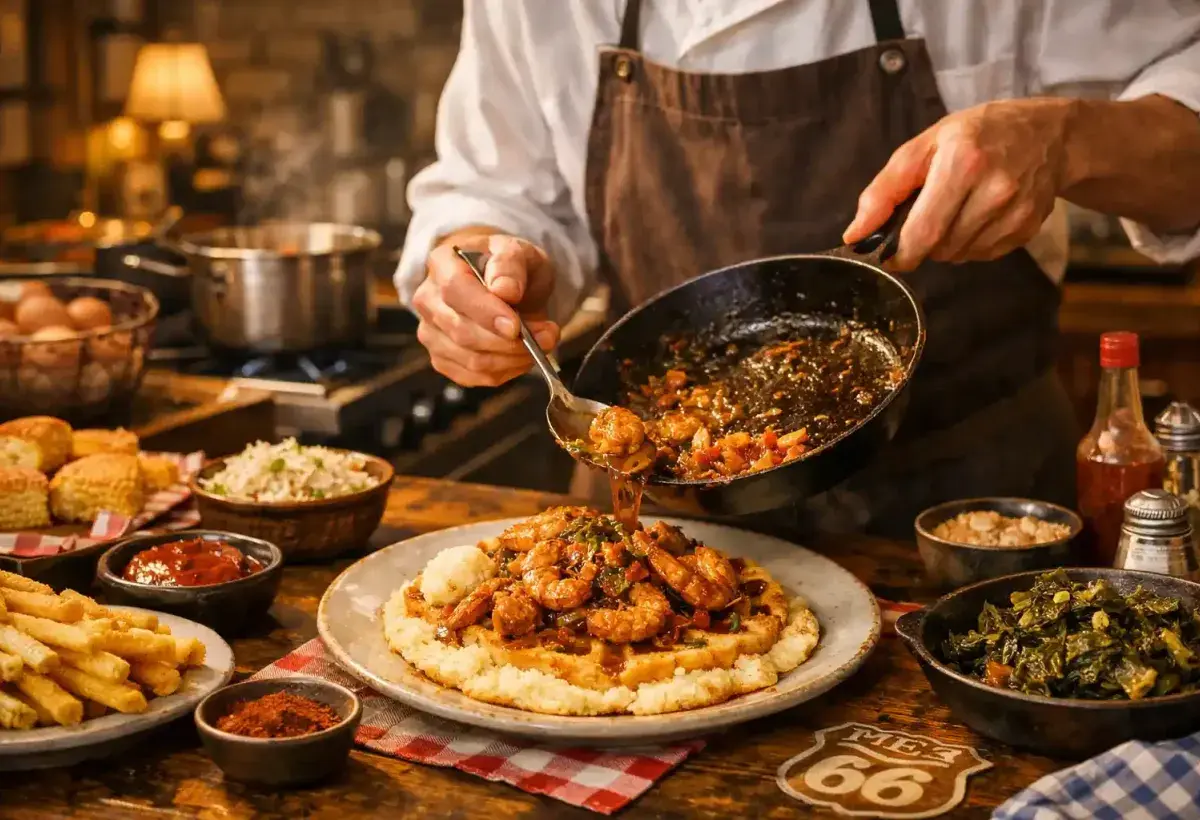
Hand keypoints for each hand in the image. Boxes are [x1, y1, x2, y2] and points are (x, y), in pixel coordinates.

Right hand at [411, 232, 559, 386]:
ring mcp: (431, 333)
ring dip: (514, 358)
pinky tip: (522, 356)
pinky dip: (506, 371)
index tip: (516, 326)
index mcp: (442, 263)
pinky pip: (475, 377)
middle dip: (510, 342)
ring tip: (542, 344)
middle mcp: (428, 300)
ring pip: (471, 360)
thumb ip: (511, 264)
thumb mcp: (519, 251)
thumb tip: (505, 291)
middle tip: (548, 335)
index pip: (455, 290)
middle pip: (462, 332)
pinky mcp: (442, 359)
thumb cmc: (509, 267)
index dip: (485, 312)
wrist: (504, 286)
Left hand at [843, 99, 1071, 270]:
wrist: (1050, 135)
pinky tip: (978, 215)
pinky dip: (969, 244)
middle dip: (920, 243)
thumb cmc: (978, 134)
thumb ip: (884, 190)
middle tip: (925, 215)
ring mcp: (1015, 212)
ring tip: (955, 209)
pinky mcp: (1027, 229)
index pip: (922, 232)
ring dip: (945, 244)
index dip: (898, 252)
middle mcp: (995, 190)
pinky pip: (981, 255)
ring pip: (958, 256)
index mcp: (963, 163)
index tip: (887, 252)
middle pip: (938, 248)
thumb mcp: (925, 145)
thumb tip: (855, 235)